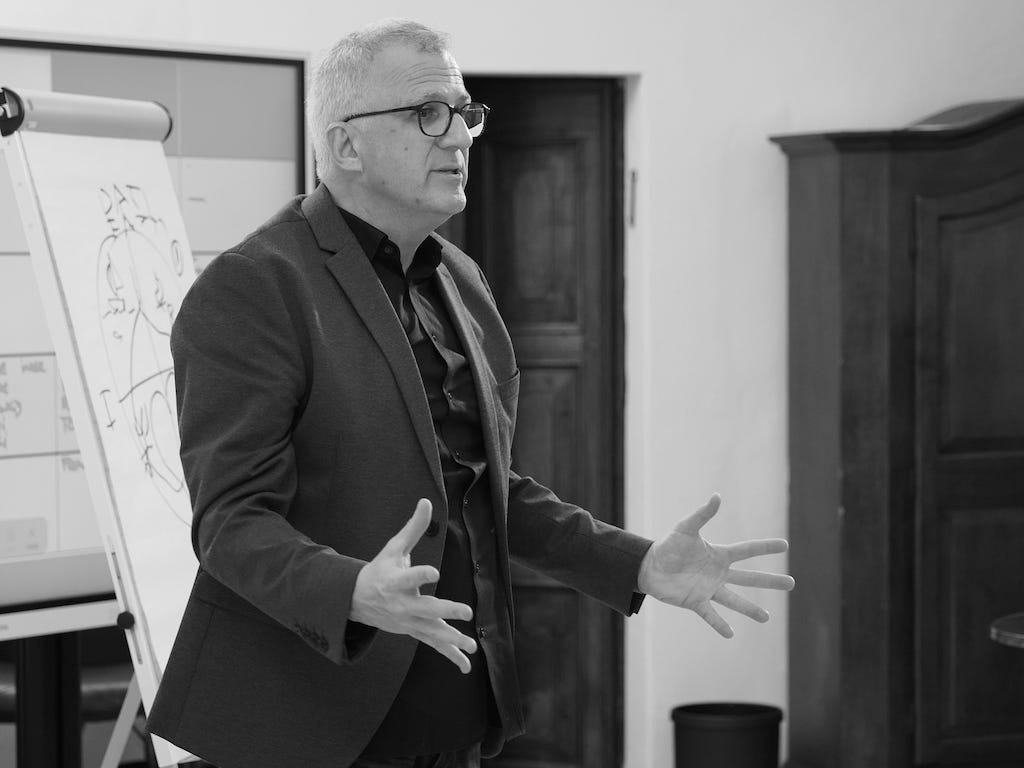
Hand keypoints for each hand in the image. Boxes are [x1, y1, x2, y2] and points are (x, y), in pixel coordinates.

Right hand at [350, 499, 477, 671]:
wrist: (356, 601)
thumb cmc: (380, 570)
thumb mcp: (394, 548)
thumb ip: (413, 528)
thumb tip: (426, 501)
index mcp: (396, 581)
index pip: (410, 577)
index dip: (421, 574)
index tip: (434, 572)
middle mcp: (402, 604)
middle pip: (426, 608)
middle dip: (446, 611)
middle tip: (466, 612)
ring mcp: (408, 621)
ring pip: (432, 632)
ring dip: (452, 640)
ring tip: (472, 647)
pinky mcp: (414, 631)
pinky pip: (433, 645)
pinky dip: (450, 656)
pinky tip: (467, 666)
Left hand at [638, 494, 793, 637]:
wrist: (648, 566)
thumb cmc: (668, 545)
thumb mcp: (685, 528)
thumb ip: (702, 515)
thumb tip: (717, 496)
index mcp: (719, 555)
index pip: (747, 550)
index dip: (765, 547)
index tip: (785, 545)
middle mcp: (718, 573)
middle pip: (749, 578)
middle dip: (770, 581)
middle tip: (792, 584)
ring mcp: (709, 589)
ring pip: (735, 600)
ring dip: (750, 609)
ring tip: (767, 618)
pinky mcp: (696, 602)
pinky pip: (711, 615)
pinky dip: (720, 624)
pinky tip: (731, 634)